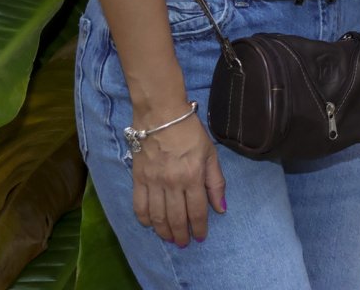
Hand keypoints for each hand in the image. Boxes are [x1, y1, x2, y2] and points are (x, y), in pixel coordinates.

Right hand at [130, 113, 225, 245]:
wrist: (161, 115)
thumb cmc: (190, 132)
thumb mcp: (211, 154)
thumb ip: (216, 182)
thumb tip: (220, 208)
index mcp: (193, 176)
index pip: (197, 211)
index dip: (199, 228)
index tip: (200, 238)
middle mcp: (173, 183)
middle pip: (177, 218)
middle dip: (182, 235)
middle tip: (184, 243)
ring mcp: (153, 182)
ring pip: (158, 216)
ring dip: (164, 231)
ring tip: (170, 239)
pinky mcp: (138, 179)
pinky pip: (139, 206)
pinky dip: (145, 219)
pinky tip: (151, 225)